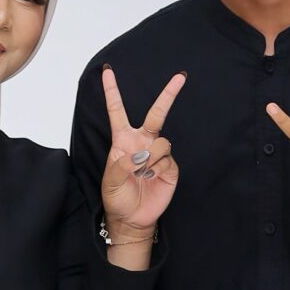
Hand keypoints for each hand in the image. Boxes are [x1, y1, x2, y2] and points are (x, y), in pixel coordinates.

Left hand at [100, 66, 184, 245]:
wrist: (131, 218)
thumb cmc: (117, 197)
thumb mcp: (110, 181)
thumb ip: (121, 164)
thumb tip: (139, 154)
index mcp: (123, 140)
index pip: (117, 111)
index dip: (112, 91)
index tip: (108, 71)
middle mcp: (142, 142)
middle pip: (156, 113)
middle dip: (169, 94)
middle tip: (181, 77)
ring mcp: (157, 154)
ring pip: (162, 142)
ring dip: (150, 158)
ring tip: (141, 174)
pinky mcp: (170, 167)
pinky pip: (167, 159)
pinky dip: (157, 168)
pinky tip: (150, 179)